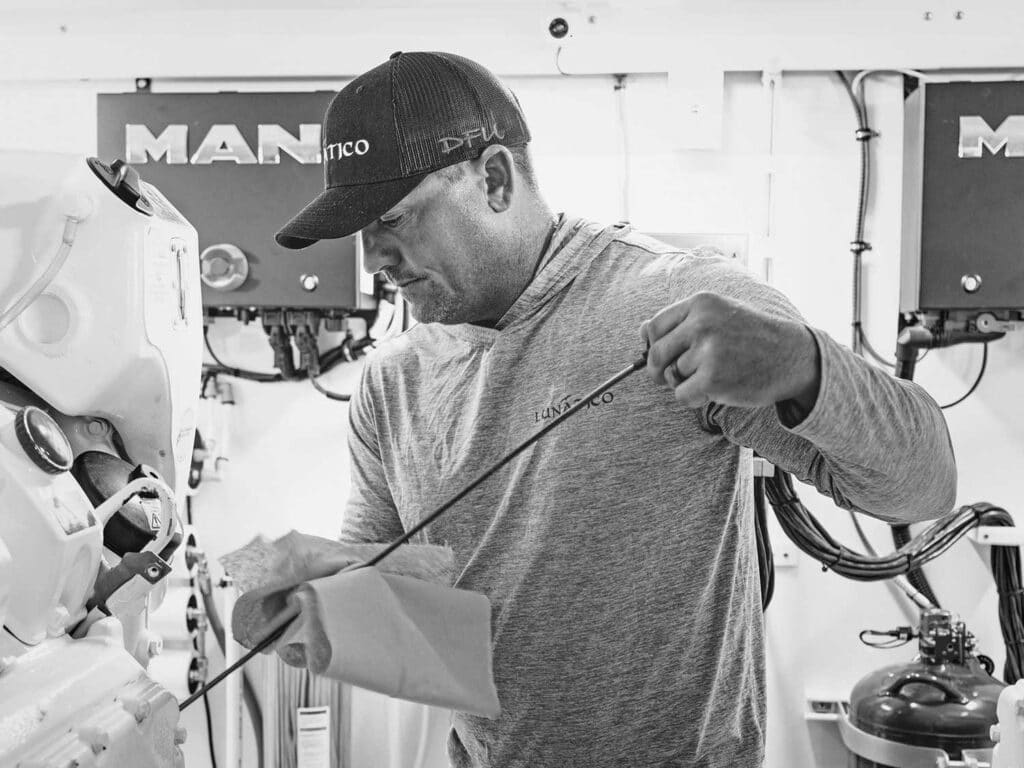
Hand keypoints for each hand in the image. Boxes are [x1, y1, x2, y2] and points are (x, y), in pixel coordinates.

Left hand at [640, 292, 820, 412]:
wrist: (792, 357)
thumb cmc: (752, 337)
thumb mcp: (720, 315)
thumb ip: (682, 321)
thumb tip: (641, 331)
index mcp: (701, 303)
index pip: (654, 326)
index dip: (651, 346)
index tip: (661, 356)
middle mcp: (702, 323)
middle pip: (656, 354)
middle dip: (658, 370)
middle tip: (669, 377)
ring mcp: (708, 351)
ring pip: (672, 376)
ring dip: (686, 383)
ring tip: (713, 376)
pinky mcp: (713, 379)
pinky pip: (681, 395)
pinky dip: (692, 398)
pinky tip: (713, 391)